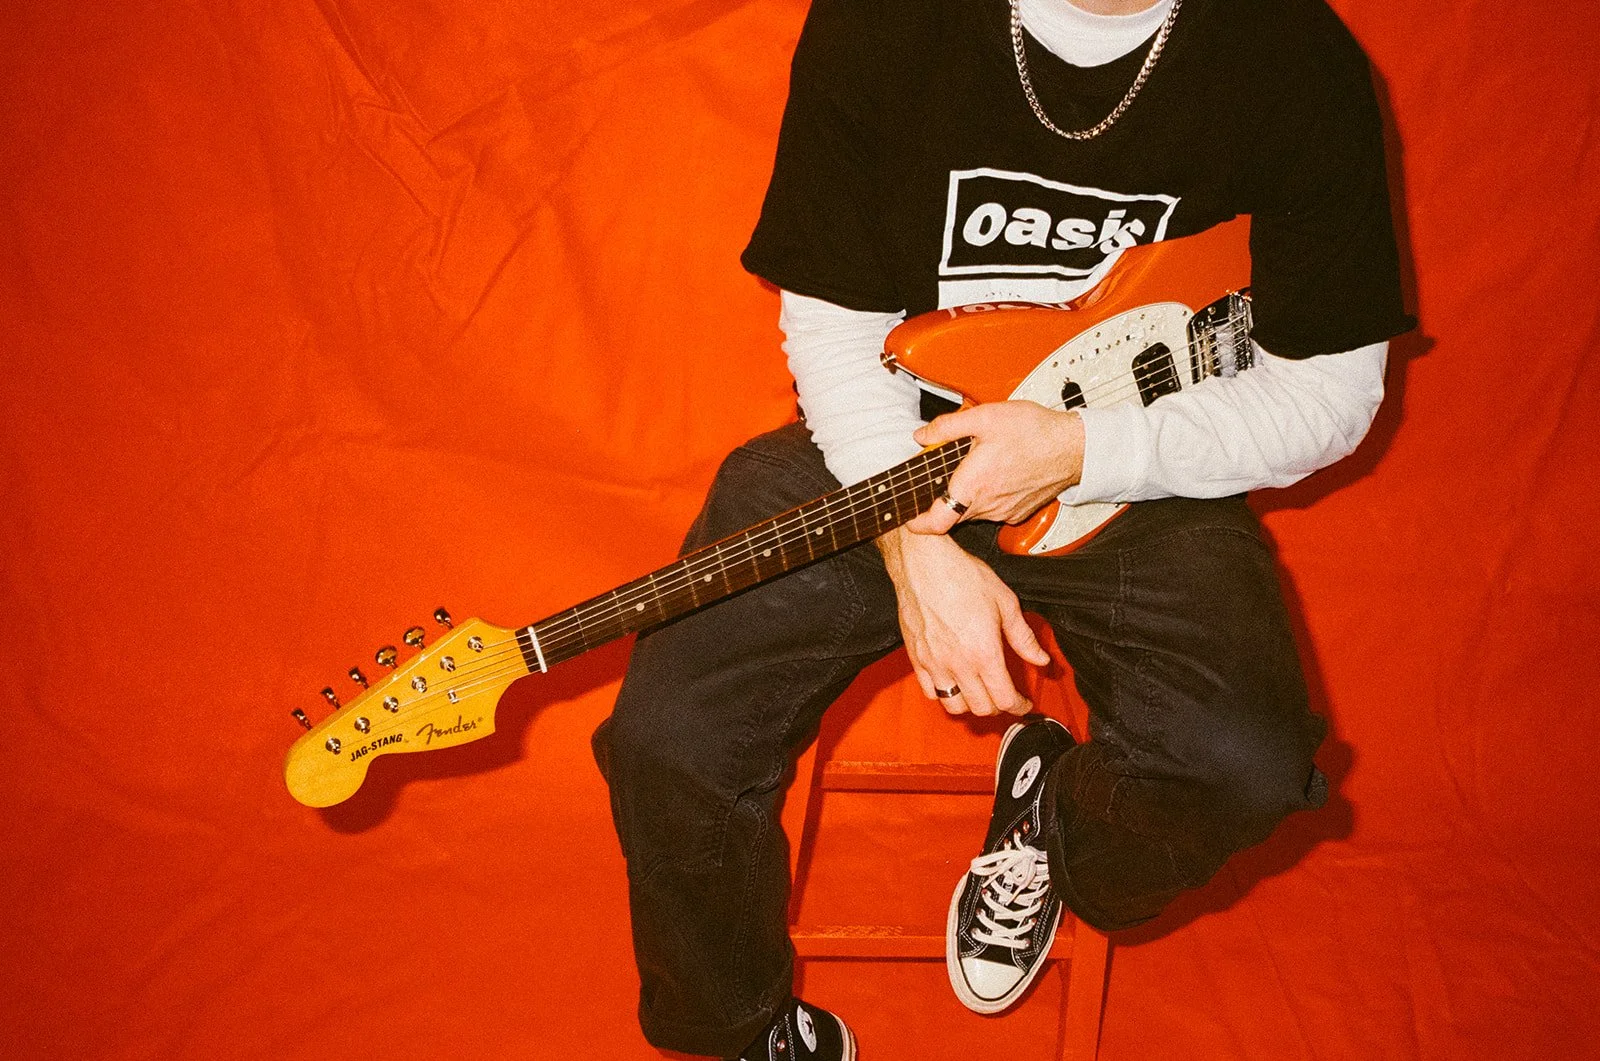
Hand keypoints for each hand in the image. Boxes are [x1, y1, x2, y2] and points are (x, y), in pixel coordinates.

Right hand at [877, 528, 1049, 716]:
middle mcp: (958, 664)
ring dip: (971, 705)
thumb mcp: (1005, 603)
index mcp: (984, 653)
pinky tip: (953, 682)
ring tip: (979, 692)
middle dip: (999, 707)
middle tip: (1005, 695)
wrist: (925, 564)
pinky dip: (944, 695)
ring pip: (954, 706)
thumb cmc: (962, 576)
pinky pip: (930, 692)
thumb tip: (1040, 658)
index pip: (1004, 699)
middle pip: (982, 708)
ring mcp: (934, 663)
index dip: (1019, 706)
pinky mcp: (916, 658)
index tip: (1023, 702)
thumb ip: (1024, 637)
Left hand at [904, 401, 1085, 534]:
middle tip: (942, 476)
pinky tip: (995, 474)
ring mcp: (1004, 512)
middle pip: (951, 514)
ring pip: (972, 512)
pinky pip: (993, 510)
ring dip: (966, 495)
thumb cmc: (1034, 432)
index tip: (908, 515)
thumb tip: (922, 436)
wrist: (1073, 447)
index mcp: (973, 486)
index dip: (916, 523)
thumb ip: (947, 427)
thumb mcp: (984, 417)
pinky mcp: (1018, 512)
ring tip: (974, 468)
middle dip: (942, 499)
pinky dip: (987, 496)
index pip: (935, 522)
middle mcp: (987, 505)